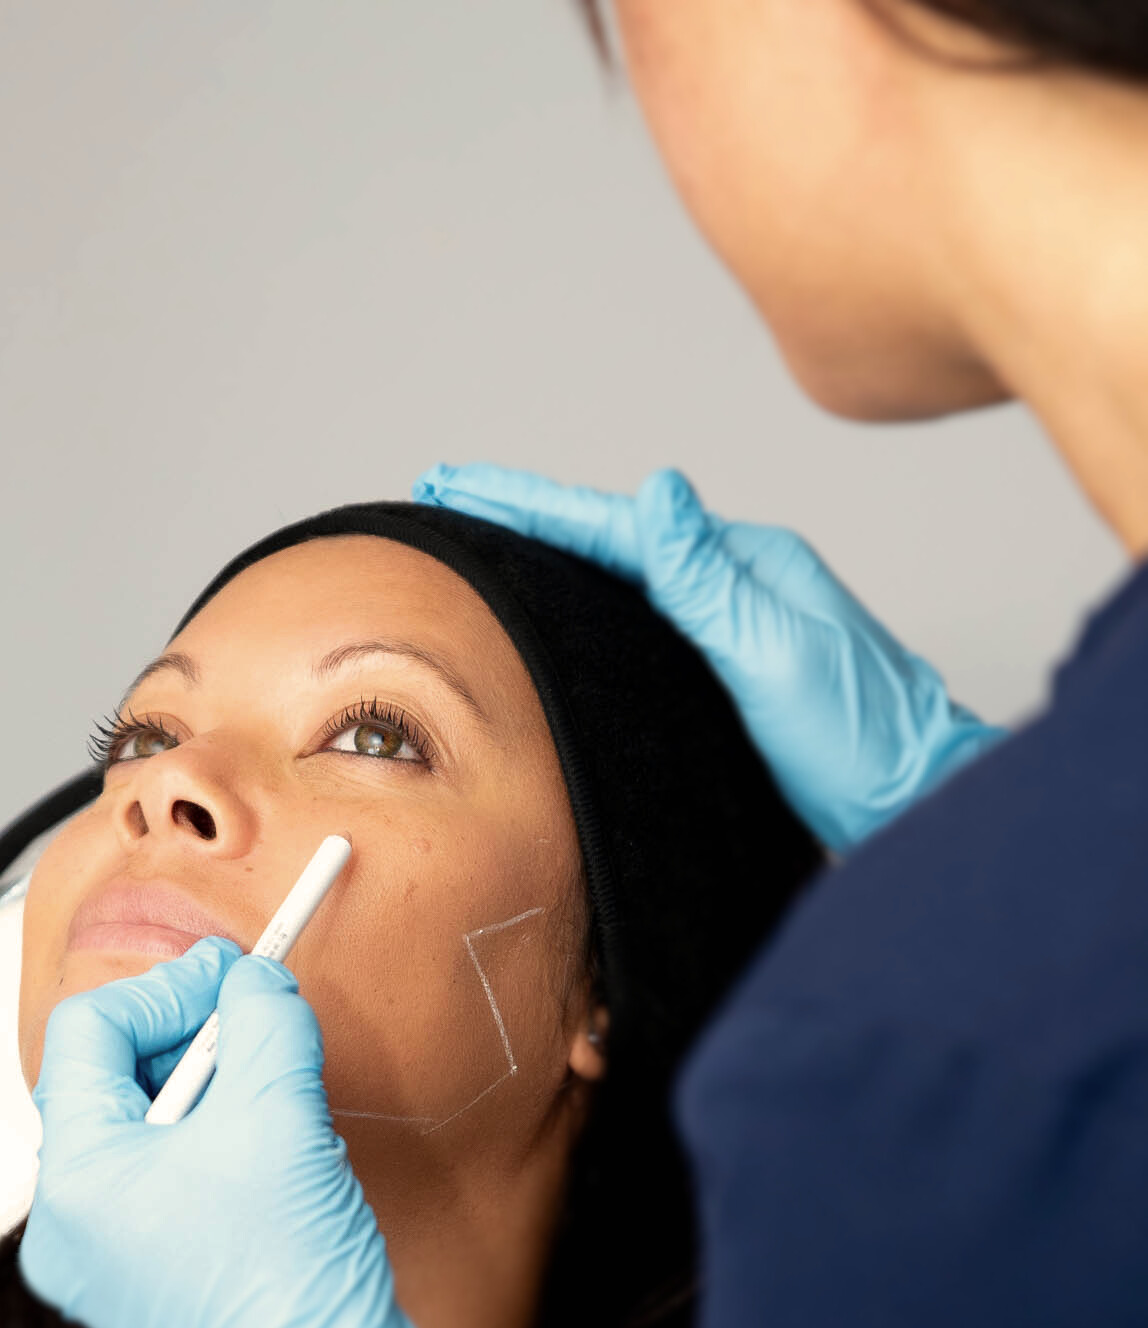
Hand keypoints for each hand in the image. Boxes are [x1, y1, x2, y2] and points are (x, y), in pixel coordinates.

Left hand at [19, 937, 496, 1327]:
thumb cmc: (293, 1290)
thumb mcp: (283, 1116)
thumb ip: (262, 1021)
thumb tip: (252, 983)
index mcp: (74, 1184)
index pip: (87, 1032)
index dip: (167, 988)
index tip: (235, 976)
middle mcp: (71, 1229)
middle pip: (110, 1079)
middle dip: (192, 1041)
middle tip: (259, 1024)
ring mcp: (109, 1266)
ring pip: (145, 1131)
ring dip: (214, 1094)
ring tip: (277, 1099)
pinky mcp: (153, 1289)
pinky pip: (168, 1184)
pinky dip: (218, 1149)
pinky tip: (278, 1159)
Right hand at [414, 461, 1004, 851]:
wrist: (914, 813)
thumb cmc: (859, 744)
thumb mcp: (775, 655)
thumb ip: (707, 579)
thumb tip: (659, 491)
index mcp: (745, 570)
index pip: (618, 527)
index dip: (531, 504)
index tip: (458, 481)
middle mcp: (736, 593)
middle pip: (611, 543)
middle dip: (526, 517)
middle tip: (447, 491)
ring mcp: (731, 636)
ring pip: (621, 584)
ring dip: (550, 558)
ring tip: (484, 539)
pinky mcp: (726, 685)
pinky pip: (638, 628)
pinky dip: (587, 609)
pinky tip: (561, 614)